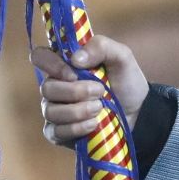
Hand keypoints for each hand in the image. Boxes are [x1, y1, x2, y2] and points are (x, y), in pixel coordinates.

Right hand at [33, 33, 147, 146]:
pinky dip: (76, 128)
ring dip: (78, 111)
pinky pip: (55, 132)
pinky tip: (93, 124)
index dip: (52, 64)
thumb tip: (75, 58)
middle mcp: (55, 86)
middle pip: (46, 88)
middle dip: (76, 91)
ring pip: (51, 111)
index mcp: (65, 64)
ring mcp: (55, 110)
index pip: (40, 57)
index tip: (74, 72)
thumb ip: (100, 46)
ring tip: (100, 108)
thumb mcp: (121, 57)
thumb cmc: (126, 81)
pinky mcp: (59, 133)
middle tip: (100, 91)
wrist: (138, 112)